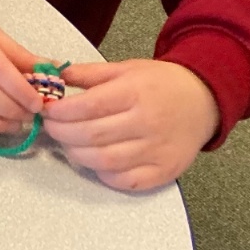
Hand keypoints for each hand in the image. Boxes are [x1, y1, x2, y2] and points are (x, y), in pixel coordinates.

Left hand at [41, 60, 219, 191]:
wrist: (203, 100)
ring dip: (77, 154)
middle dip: (62, 133)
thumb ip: (89, 73)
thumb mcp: (126, 68)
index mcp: (135, 92)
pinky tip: (94, 160)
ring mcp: (157, 150)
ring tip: (68, 143)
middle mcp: (147, 122)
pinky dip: (103, 174)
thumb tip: (55, 75)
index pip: (89, 106)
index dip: (61, 111)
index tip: (46, 110)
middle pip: (92, 135)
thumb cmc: (161, 83)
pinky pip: (125, 181)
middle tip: (50, 128)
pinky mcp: (164, 171)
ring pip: (105, 161)